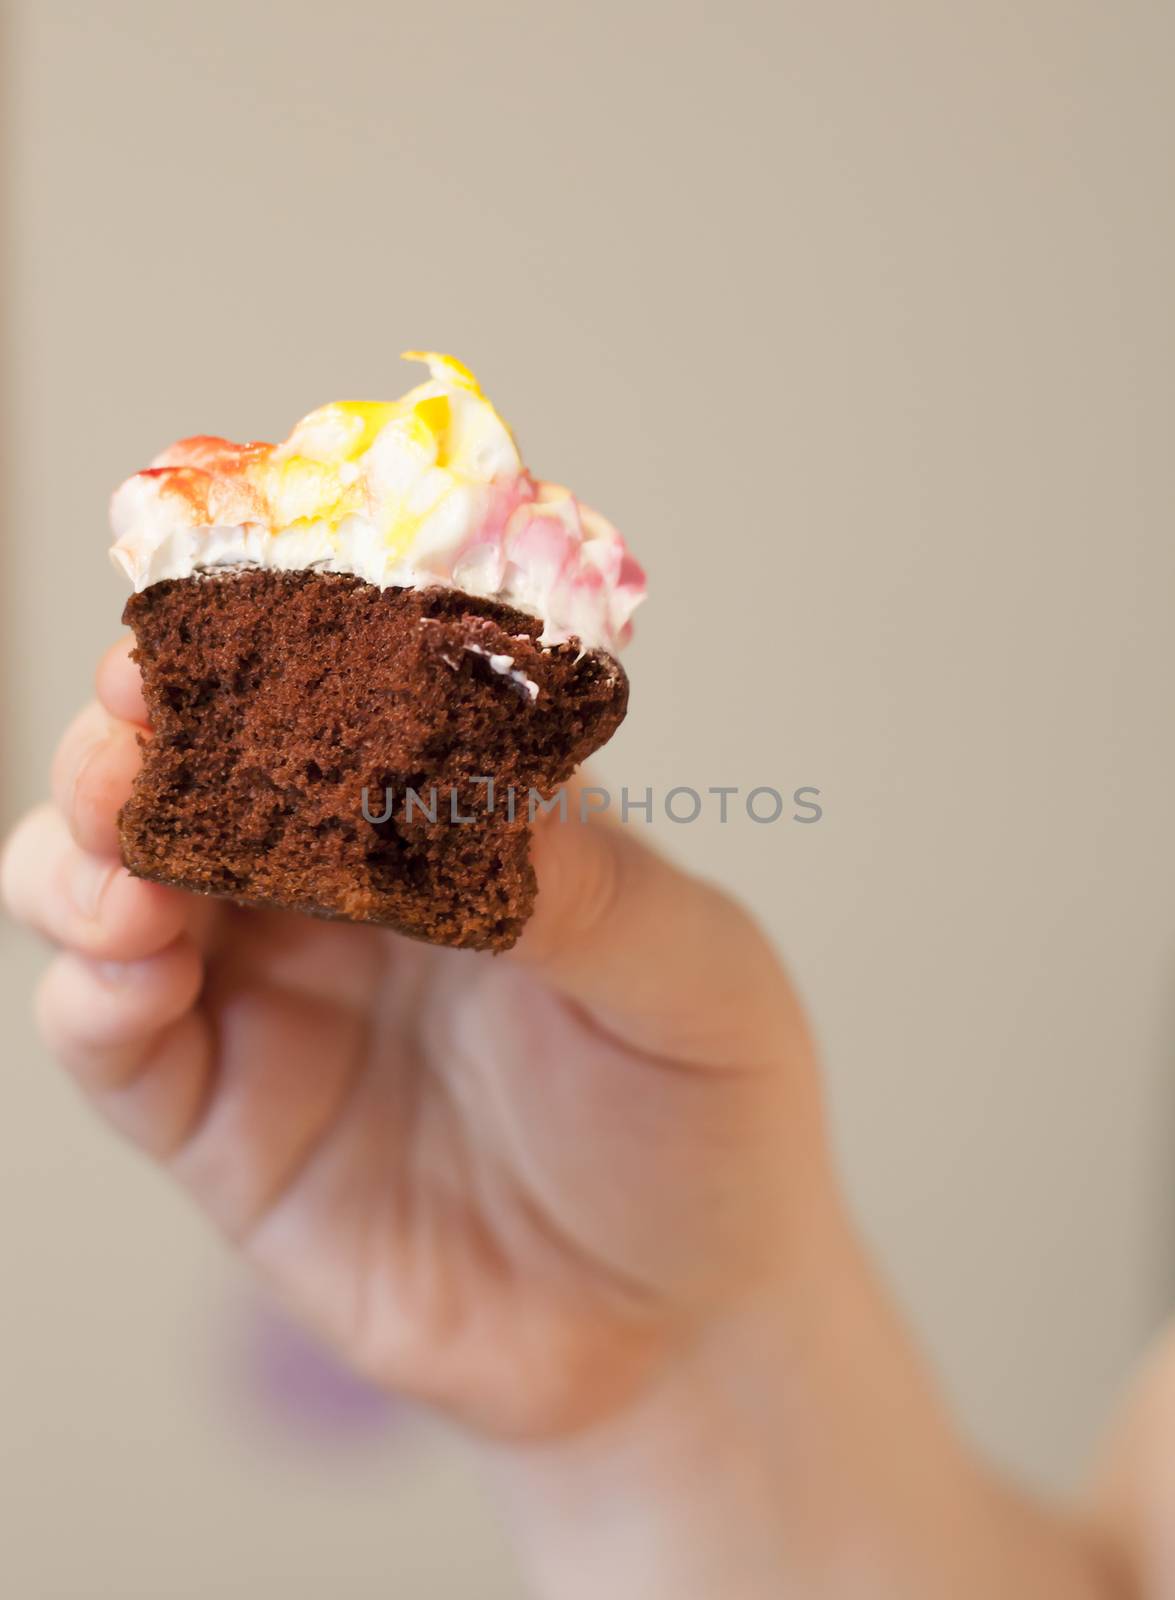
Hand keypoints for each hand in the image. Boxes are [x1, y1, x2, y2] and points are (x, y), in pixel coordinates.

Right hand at [2, 637, 824, 1439]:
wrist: (683, 1322)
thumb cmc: (707, 1119)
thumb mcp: (691, 982)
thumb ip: (585, 886)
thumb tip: (467, 797)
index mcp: (455, 818)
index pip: (337, 699)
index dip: (271, 652)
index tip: (220, 619)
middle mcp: (344, 891)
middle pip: (195, 776)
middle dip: (142, 738)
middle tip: (133, 728)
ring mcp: (275, 999)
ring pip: (115, 887)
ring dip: (87, 852)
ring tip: (127, 860)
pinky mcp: (226, 1122)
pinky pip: (114, 1042)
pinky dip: (88, 989)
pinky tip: (123, 970)